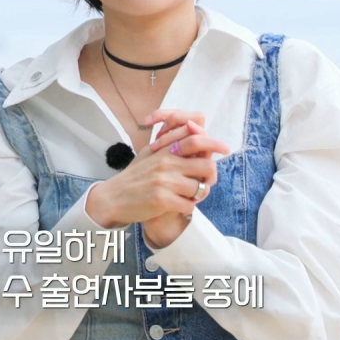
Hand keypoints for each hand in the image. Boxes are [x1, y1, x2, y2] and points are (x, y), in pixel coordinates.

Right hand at [137, 110, 230, 247]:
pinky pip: (190, 205)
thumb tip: (195, 131)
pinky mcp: (162, 200)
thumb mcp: (151, 153)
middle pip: (207, 166)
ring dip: (197, 195)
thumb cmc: (135, 176)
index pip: (196, 139)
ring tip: (186, 195)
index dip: (214, 143)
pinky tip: (176, 206)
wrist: (114, 197)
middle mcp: (167, 163)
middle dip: (210, 176)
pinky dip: (186, 208)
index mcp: (165, 150)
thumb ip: (171, 143)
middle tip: (205, 182)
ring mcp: (165, 182)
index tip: (225, 149)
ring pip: (200, 188)